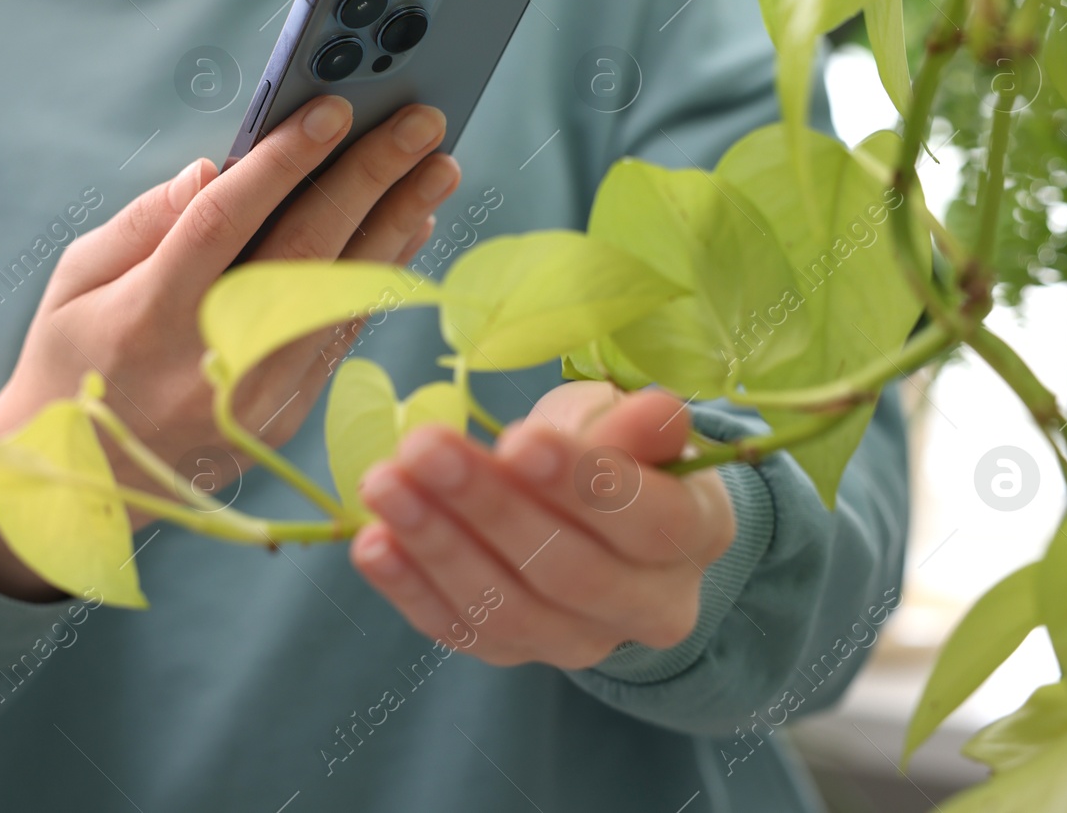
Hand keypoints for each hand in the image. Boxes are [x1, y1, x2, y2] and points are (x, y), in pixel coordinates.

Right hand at [0, 95, 461, 598]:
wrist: (81, 484)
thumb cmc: (72, 361)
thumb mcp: (75, 283)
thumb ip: (144, 223)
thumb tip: (216, 170)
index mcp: (149, 317)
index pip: (225, 222)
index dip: (284, 162)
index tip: (334, 109)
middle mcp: (215, 358)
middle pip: (306, 251)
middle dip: (369, 178)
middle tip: (420, 123)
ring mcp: (261, 394)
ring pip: (343, 292)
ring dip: (398, 223)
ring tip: (438, 168)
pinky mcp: (289, 414)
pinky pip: (345, 329)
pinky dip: (382, 273)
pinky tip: (411, 226)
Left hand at [350, 382, 734, 669]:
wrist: (604, 521)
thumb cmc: (618, 451)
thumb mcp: (629, 422)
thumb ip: (635, 425)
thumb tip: (648, 414)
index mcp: (694, 535)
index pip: (647, 520)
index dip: (584, 483)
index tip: (519, 439)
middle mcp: (648, 607)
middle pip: (568, 570)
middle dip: (488, 507)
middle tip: (424, 448)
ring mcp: (578, 641)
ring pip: (507, 608)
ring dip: (437, 543)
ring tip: (385, 484)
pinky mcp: (514, 653)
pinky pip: (459, 629)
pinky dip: (410, 588)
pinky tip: (372, 542)